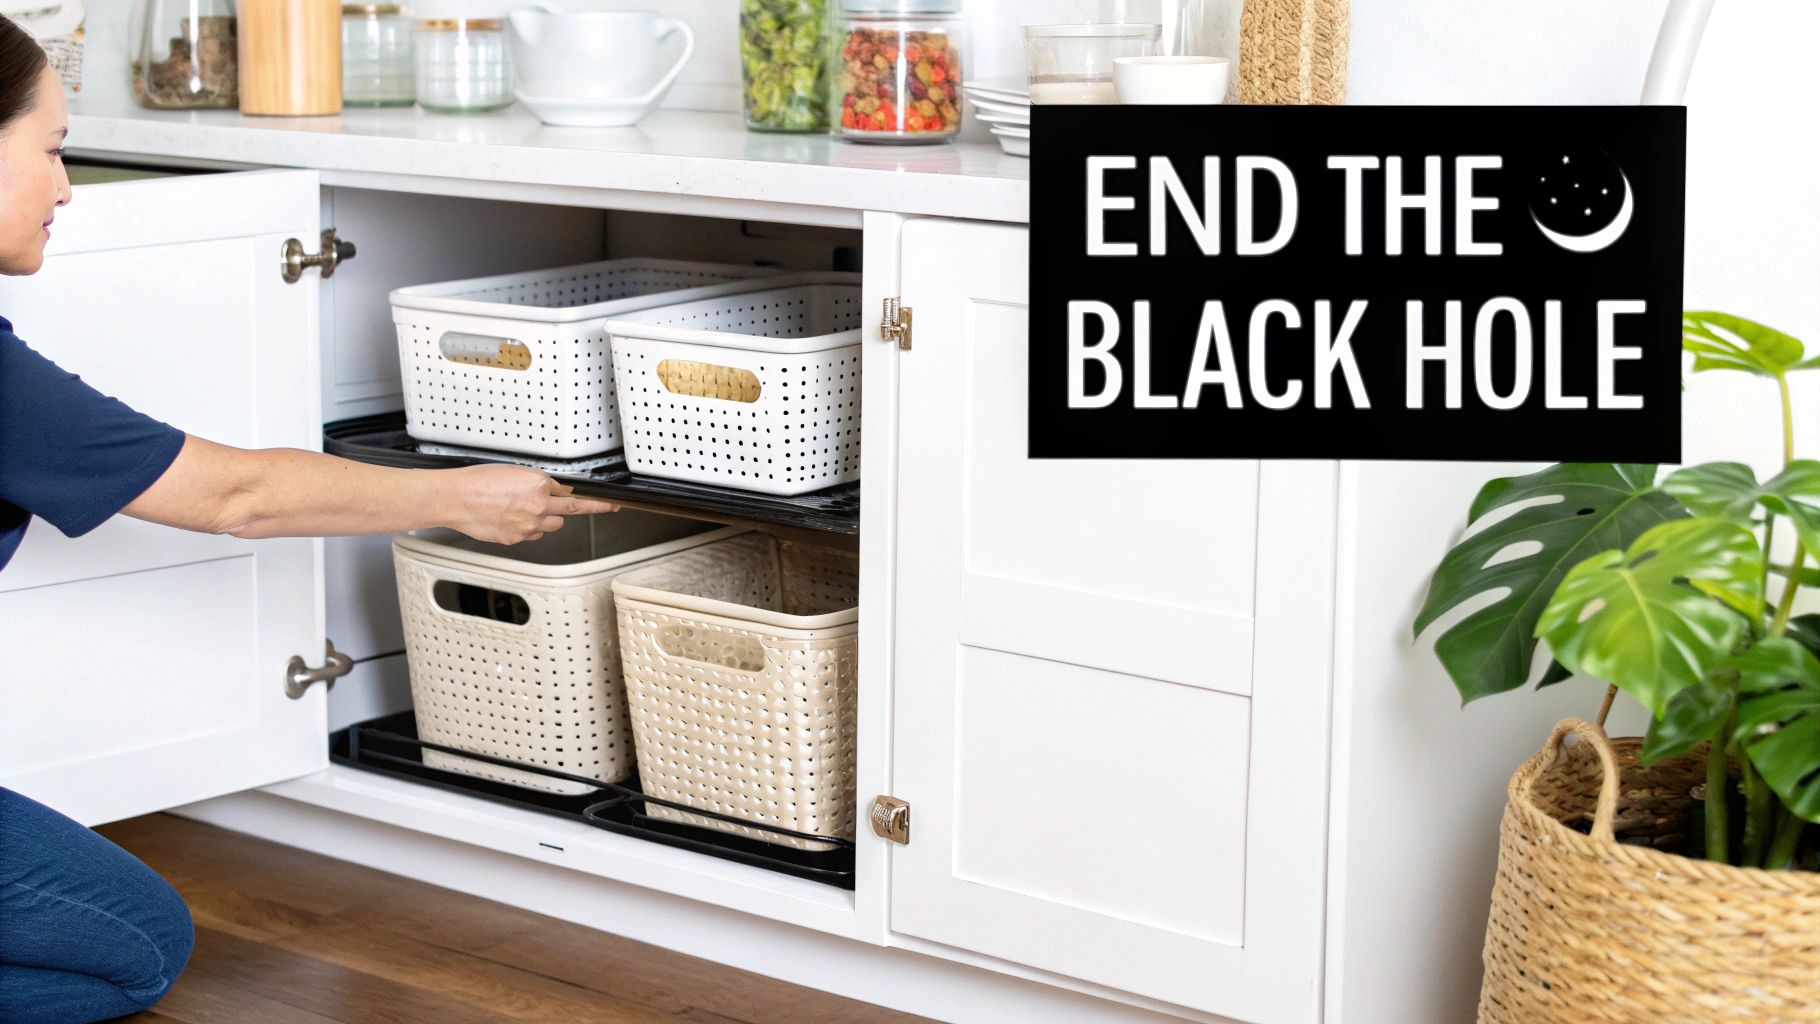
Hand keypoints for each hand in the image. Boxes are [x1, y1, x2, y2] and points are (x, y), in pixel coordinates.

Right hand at [441, 465, 619, 544]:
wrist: (454, 499)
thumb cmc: (477, 481)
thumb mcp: (514, 471)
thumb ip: (539, 482)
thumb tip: (555, 488)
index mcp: (539, 486)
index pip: (573, 493)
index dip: (591, 499)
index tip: (609, 503)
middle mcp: (537, 508)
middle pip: (570, 512)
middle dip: (580, 508)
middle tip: (601, 508)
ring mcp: (528, 526)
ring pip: (552, 526)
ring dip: (548, 519)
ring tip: (526, 510)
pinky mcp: (516, 538)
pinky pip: (532, 535)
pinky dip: (528, 529)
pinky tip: (511, 519)